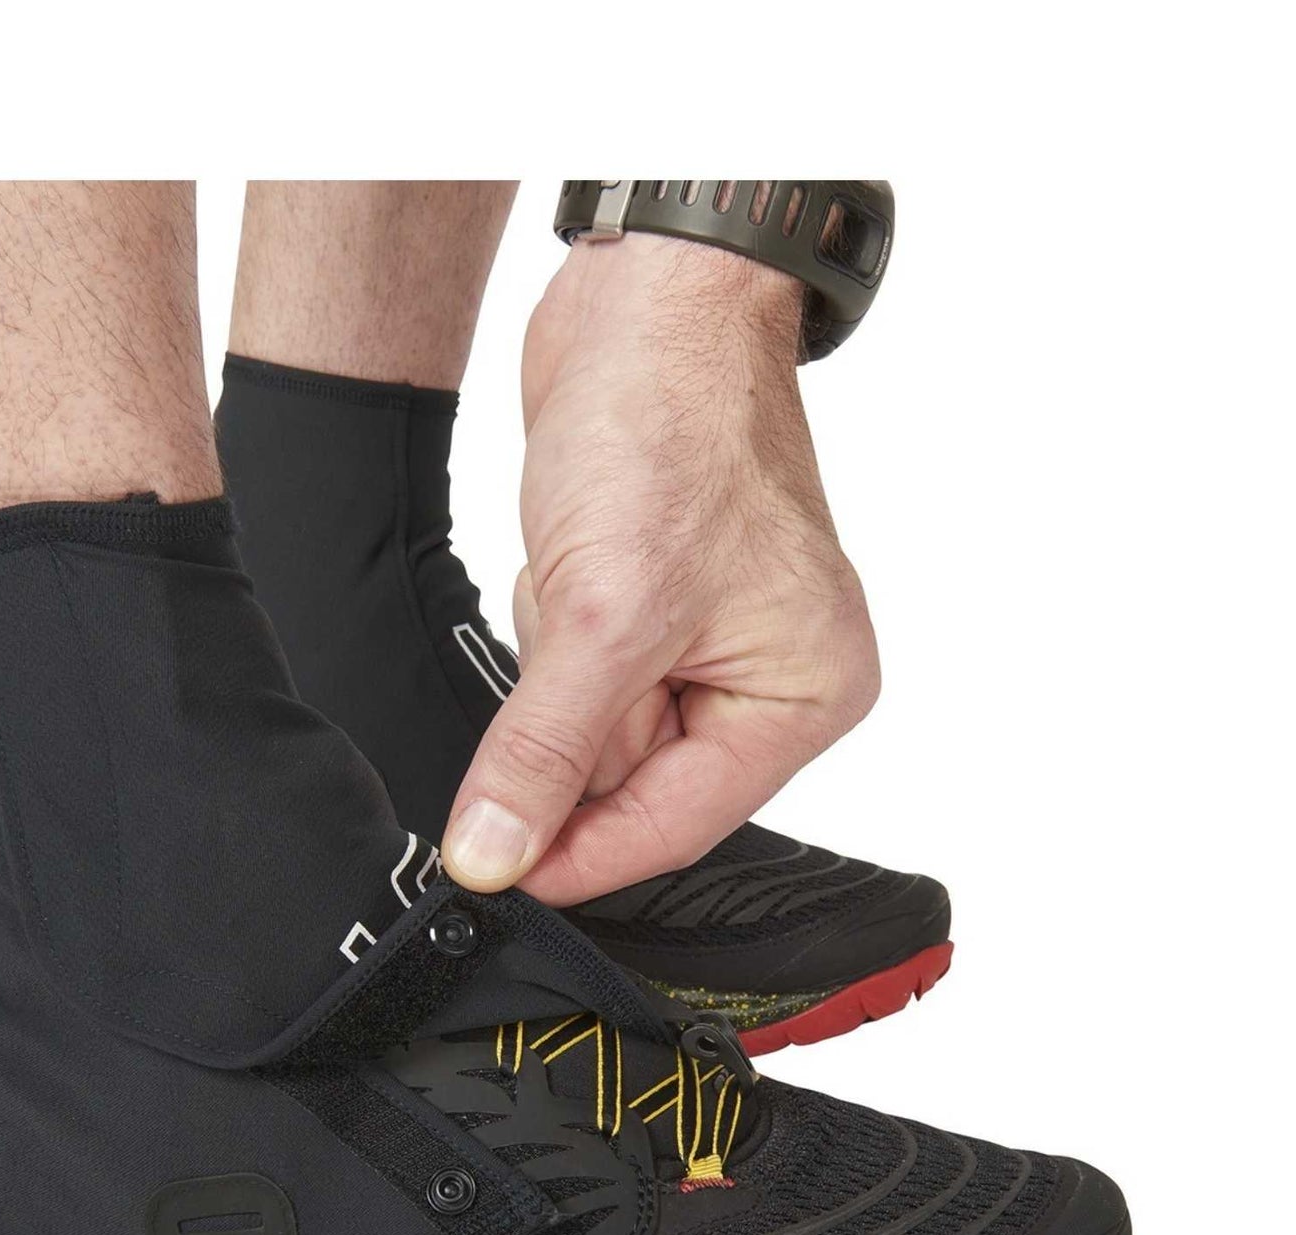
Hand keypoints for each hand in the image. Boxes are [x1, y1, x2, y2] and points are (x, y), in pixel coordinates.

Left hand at [441, 232, 879, 904]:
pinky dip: (550, 634)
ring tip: (577, 576)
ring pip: (595, 733)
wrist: (644, 301)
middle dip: (566, 731)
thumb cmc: (671, 425)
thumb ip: (546, 752)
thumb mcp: (601, 616)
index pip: (677, 824)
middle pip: (633, 784)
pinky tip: (566, 560)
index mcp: (802, 696)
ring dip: (555, 671)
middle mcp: (767, 681)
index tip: (494, 872)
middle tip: (543, 656)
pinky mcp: (650, 612)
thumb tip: (495, 855)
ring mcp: (708, 647)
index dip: (580, 854)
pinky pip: (577, 677)